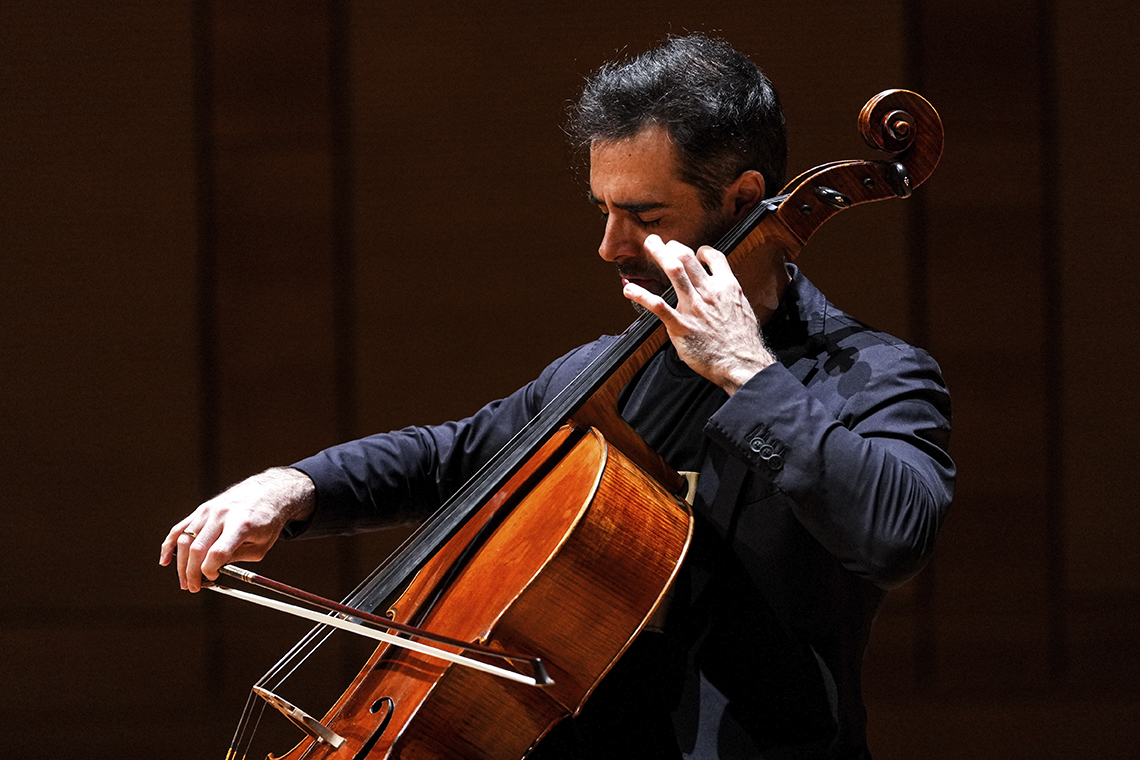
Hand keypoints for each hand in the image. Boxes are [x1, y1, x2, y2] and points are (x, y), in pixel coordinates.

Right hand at [159, 467, 315, 591]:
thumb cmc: (268, 520)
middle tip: (193, 587)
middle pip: (196, 549)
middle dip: (192, 573)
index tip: (213, 578)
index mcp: (241, 525)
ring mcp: (209, 510)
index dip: (210, 571)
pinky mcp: (202, 509)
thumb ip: (237, 558)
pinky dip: (169, 545)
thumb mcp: (262, 545)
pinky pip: (180, 527)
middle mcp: (222, 515)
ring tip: (184, 581)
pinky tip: (165, 560)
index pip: (217, 553)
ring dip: (180, 564)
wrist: (268, 491)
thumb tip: (212, 570)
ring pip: (184, 540)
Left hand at [624, 234, 774, 394]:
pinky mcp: (681, 325)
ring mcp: (694, 307)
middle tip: (660, 242)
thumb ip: (729, 298)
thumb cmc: (743, 343)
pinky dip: (641, 295)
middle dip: (671, 245)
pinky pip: (658, 306)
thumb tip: (722, 295)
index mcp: (727, 287)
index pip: (713, 256)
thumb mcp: (743, 311)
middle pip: (688, 257)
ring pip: (674, 271)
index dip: (702, 251)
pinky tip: (630, 289)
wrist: (743, 364)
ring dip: (659, 254)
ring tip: (649, 245)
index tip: (694, 253)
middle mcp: (710, 292)